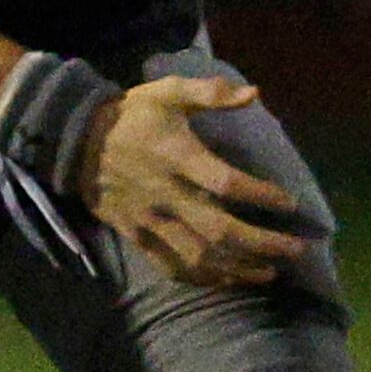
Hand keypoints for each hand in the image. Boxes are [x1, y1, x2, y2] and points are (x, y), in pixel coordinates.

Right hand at [75, 78, 309, 287]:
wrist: (74, 142)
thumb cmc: (132, 114)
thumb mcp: (169, 90)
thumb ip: (211, 92)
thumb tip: (254, 93)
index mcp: (178, 157)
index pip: (226, 183)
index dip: (260, 196)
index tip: (291, 203)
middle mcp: (166, 195)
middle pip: (218, 230)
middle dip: (261, 244)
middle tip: (296, 249)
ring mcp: (150, 220)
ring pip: (198, 256)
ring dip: (237, 268)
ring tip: (271, 271)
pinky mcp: (136, 236)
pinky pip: (171, 266)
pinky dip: (202, 278)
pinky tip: (227, 280)